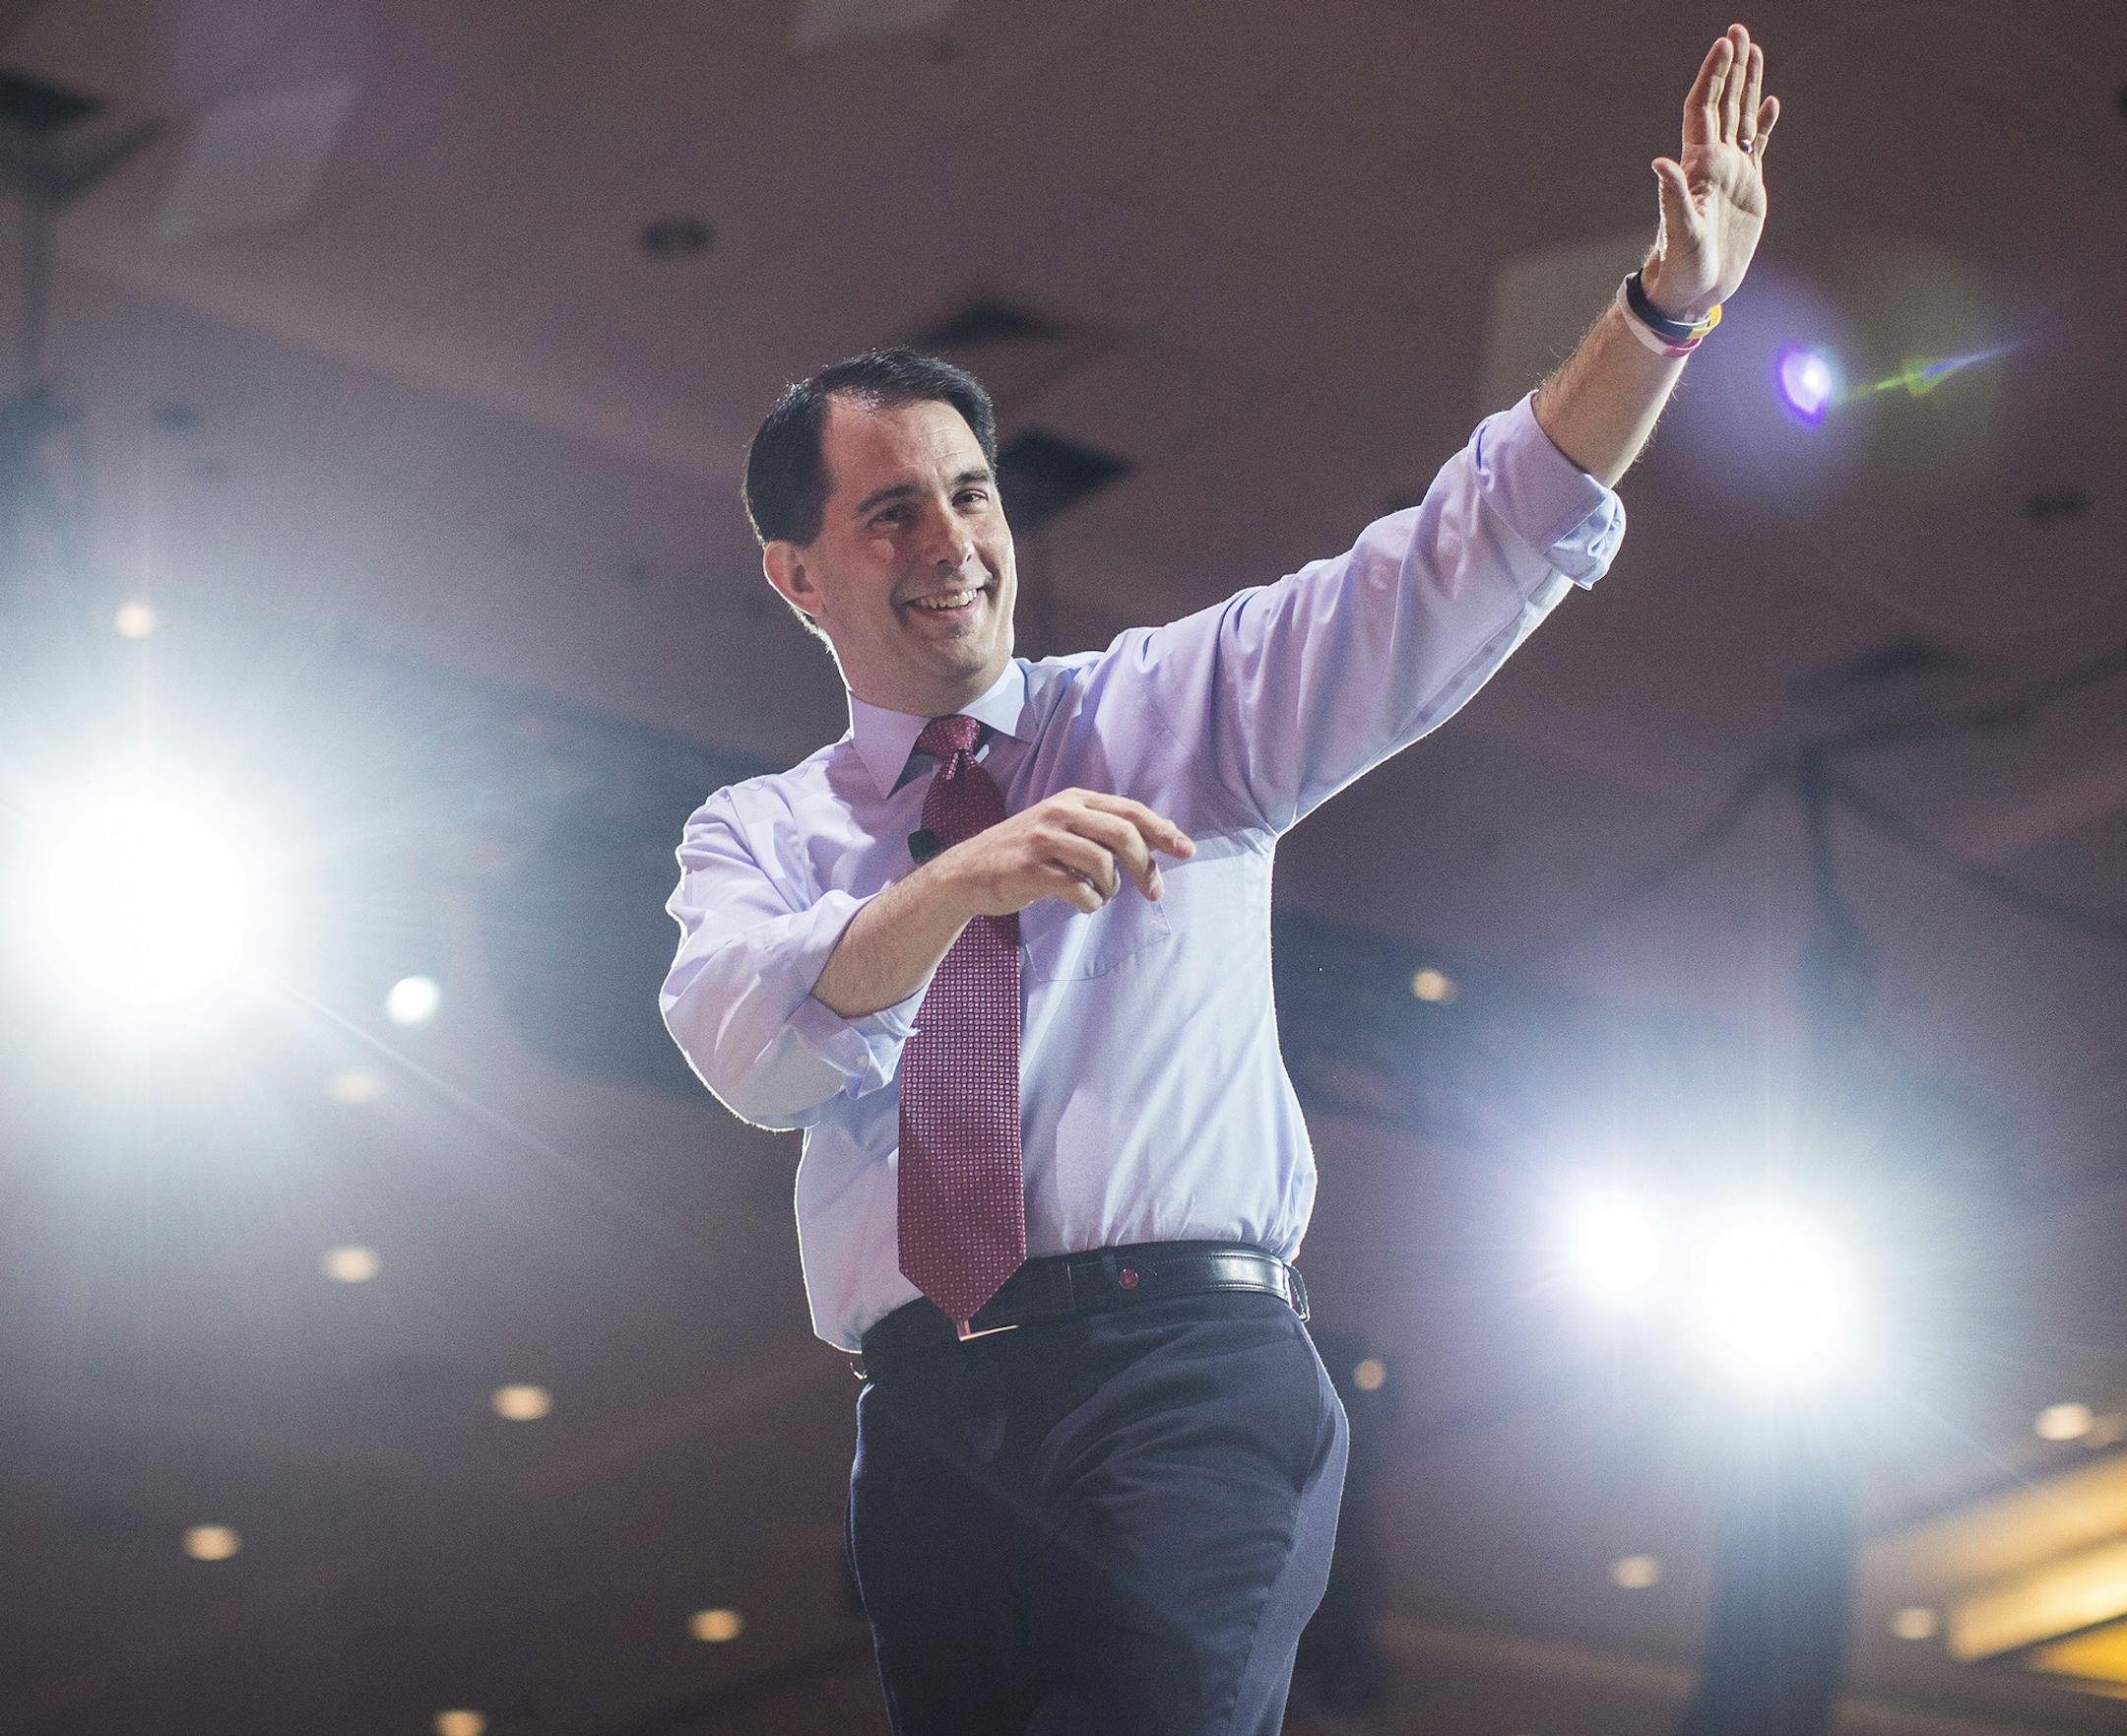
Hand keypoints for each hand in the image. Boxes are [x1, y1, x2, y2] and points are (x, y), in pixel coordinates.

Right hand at [935, 788, 1194, 917]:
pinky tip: (1084, 902)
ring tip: (1102, 894)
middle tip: (1153, 891)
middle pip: (1123, 833)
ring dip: (1112, 888)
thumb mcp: (1063, 828)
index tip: (1186, 851)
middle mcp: (1059, 812)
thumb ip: (1104, 830)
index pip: (1129, 810)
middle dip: (1145, 865)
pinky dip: (1090, 902)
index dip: (1162, 830)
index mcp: (1073, 799)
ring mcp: (1043, 839)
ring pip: (1103, 863)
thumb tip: (1160, 838)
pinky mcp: (1030, 869)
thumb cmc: (1025, 854)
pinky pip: (1078, 889)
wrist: (966, 872)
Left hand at [1644, 22, 1779, 321]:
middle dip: (1731, 68)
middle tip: (1738, 30)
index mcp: (1698, 166)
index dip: (1713, 76)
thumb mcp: (1680, 232)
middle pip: (1723, 103)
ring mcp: (1732, 173)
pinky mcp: (1748, 189)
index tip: (1724, 44)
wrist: (1693, 291)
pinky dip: (1765, 123)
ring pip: (1741, 118)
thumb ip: (1673, 197)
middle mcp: (1714, 163)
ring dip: (1747, 86)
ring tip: (1754, 51)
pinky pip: (1759, 147)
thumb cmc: (1680, 266)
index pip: (1704, 109)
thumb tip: (1661, 163)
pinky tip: (1771, 103)